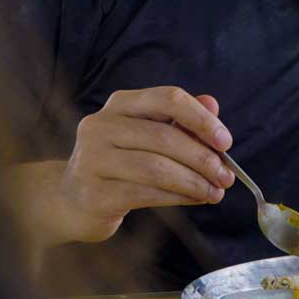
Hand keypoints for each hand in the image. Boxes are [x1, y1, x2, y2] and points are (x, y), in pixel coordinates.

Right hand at [50, 87, 236, 242]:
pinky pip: (146, 193)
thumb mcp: (146, 135)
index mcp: (119, 104)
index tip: (225, 142)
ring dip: (194, 181)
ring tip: (215, 192)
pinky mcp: (96, 193)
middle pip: (164, 136)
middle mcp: (101, 126)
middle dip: (203, 158)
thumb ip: (179, 120)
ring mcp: (94, 160)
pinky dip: (178, 198)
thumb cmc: (117, 163)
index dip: (201, 119)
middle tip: (227, 176)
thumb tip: (212, 104)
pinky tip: (194, 199)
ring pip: (157, 168)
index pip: (167, 98)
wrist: (71, 199)